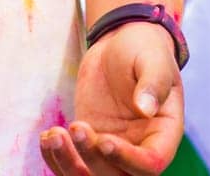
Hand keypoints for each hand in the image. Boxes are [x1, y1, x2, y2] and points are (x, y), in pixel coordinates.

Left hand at [41, 22, 183, 174]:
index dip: (128, 159)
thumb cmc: (145, 51)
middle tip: (76, 127)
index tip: (105, 140)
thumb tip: (146, 108)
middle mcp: (138, 151)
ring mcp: (112, 149)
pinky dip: (56, 159)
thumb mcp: (154, 60)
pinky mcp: (89, 142)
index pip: (150, 164)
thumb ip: (153, 83)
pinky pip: (73, 163)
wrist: (122, 44)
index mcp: (163, 137)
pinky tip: (46, 137)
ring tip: (54, 135)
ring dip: (69, 164)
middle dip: (93, 159)